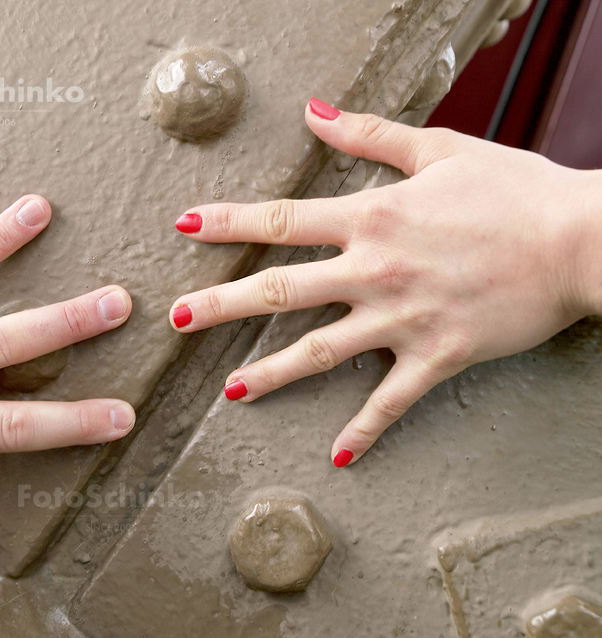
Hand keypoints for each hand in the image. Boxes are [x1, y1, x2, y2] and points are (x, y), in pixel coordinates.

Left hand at [170, 99, 601, 467]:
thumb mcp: (439, 148)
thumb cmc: (514, 189)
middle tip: (176, 321)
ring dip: (270, 373)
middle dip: (222, 306)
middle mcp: (374, 271)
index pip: (281, 221)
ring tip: (229, 391)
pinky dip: (364, 429)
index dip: (227, 223)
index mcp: (372, 217)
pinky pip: (391, 400)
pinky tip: (338, 454)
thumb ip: (368, 134)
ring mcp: (402, 318)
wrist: (582, 239)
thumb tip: (312, 111)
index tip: (184, 227)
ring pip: (319, 352)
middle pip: (280, 291)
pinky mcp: (437, 356)